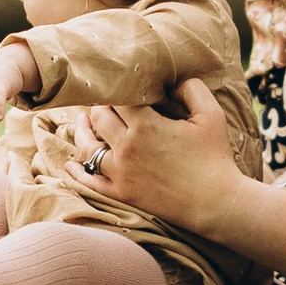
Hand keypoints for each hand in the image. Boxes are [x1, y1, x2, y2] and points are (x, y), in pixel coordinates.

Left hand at [65, 80, 245, 236]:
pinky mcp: (122, 193)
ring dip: (82, 131)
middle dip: (100, 106)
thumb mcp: (211, 114)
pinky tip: (70, 164)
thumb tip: (171, 81)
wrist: (215, 203)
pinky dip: (76, 172)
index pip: (118, 98)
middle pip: (100, 118)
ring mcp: (121, 173)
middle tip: (103, 100)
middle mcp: (127, 147)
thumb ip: (191, 88)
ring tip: (82, 122)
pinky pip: (90, 182)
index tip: (118, 84)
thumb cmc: (215, 156)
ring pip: (88, 147)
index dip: (116, 88)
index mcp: (145, 125)